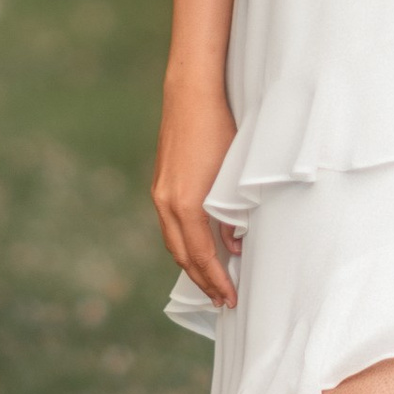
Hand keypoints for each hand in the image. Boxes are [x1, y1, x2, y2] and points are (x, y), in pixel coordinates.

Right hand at [152, 84, 241, 306]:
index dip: (216, 282)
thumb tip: (234, 247)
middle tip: (221, 301)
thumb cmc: (221, 128)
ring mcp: (160, 192)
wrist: (191, 92)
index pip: (201, 257)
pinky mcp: (161, 182)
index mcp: (185, 204)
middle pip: (181, 256)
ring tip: (211, 281)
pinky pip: (170, 225)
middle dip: (202, 281)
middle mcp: (166, 202)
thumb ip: (233, 215)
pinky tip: (198, 247)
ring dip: (191, 264)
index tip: (230, 300)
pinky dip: (184, 243)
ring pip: (173, 241)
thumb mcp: (234, 175)